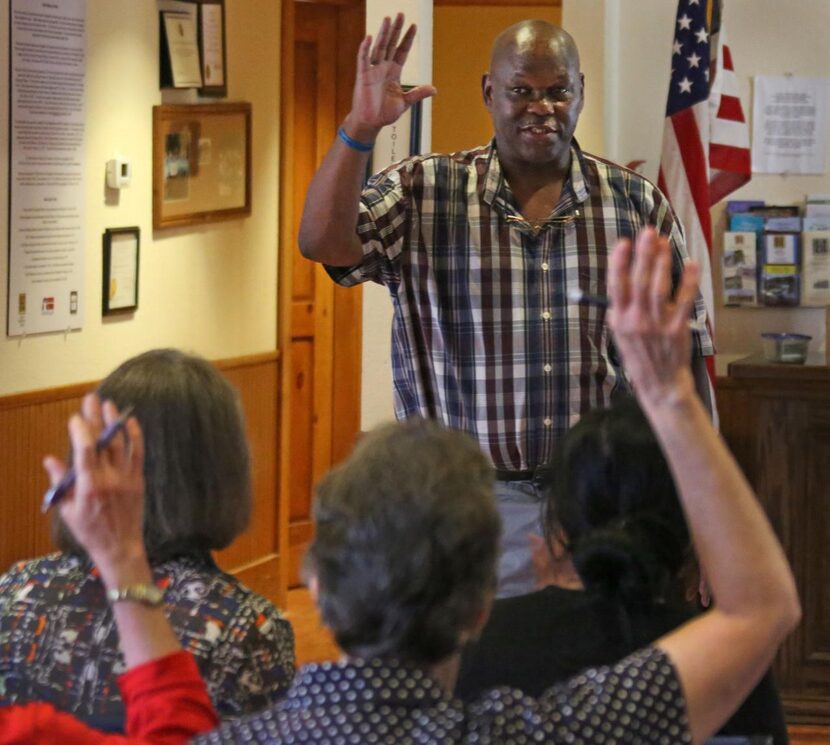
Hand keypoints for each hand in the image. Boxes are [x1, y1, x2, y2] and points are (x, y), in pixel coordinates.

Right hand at [44, 394, 146, 588]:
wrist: (120, 546)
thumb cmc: (90, 531)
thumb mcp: (68, 510)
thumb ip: (61, 483)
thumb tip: (50, 460)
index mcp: (88, 487)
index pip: (85, 452)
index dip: (80, 432)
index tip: (75, 418)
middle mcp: (109, 479)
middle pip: (102, 442)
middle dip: (95, 418)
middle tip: (91, 399)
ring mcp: (126, 478)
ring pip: (121, 444)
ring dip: (114, 422)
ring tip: (109, 404)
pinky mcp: (138, 480)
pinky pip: (138, 453)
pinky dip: (135, 436)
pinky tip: (130, 422)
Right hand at [344, 13, 436, 140]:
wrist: (370, 123)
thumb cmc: (384, 113)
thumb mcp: (405, 102)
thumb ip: (418, 94)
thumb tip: (434, 89)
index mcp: (394, 72)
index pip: (402, 51)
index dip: (407, 39)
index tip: (413, 26)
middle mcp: (383, 68)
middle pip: (391, 44)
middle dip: (396, 30)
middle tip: (401, 14)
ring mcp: (373, 70)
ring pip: (379, 48)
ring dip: (383, 34)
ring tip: (388, 19)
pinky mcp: (363, 76)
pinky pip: (364, 60)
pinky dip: (365, 49)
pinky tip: (369, 38)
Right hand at [608, 227, 699, 405]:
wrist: (659, 383)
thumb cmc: (639, 356)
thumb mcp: (620, 334)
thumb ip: (621, 309)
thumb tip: (625, 278)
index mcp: (618, 320)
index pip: (616, 285)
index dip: (619, 262)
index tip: (623, 242)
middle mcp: (635, 320)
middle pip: (639, 280)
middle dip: (644, 254)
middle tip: (648, 232)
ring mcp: (657, 324)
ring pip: (659, 287)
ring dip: (662, 262)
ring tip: (664, 243)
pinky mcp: (677, 328)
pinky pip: (684, 300)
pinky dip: (688, 281)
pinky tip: (691, 264)